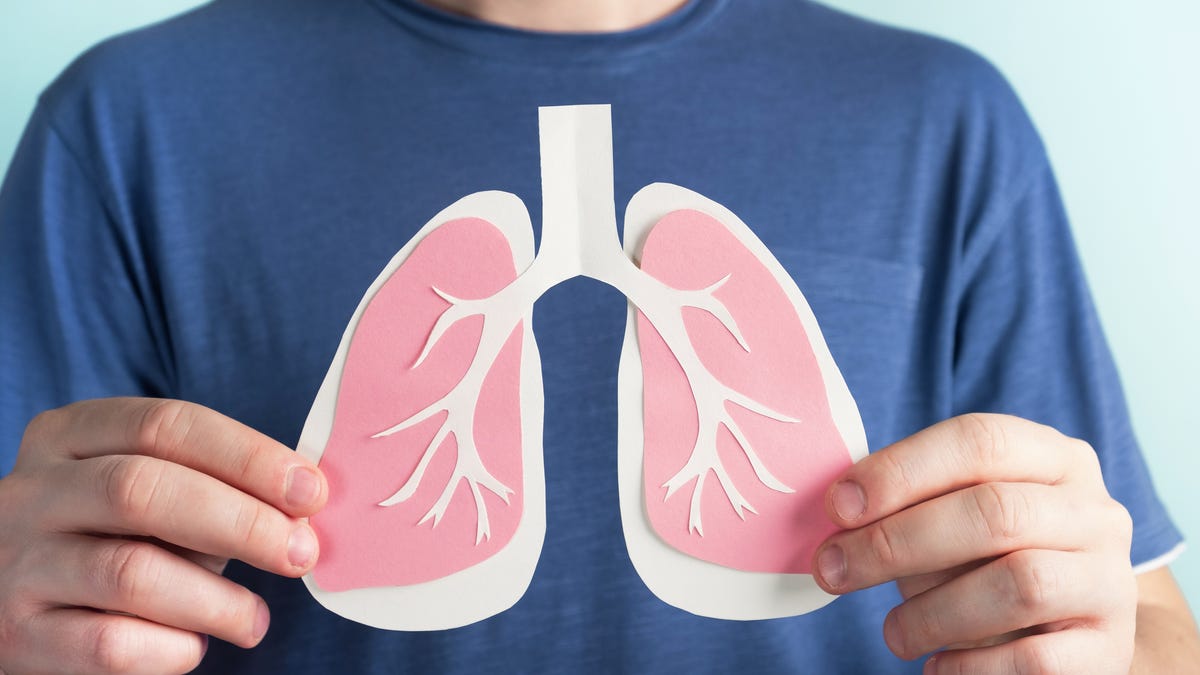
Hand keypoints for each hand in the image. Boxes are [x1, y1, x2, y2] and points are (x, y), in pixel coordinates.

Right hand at [0, 398, 327, 674]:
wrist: (13, 603)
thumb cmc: (110, 536)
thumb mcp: (147, 492)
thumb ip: (210, 488)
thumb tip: (301, 510)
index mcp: (69, 436)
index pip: (166, 425)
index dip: (247, 456)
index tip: (310, 491)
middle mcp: (31, 493)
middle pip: (143, 490)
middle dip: (240, 523)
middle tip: (301, 553)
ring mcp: (16, 565)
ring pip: (129, 573)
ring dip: (215, 601)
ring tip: (255, 620)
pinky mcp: (16, 637)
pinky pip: (109, 645)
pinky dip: (172, 649)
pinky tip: (194, 647)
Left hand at [812, 414, 1136, 673]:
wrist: (1077, 627)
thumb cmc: (992, 556)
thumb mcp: (958, 511)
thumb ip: (910, 502)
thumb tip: (838, 513)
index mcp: (1052, 457)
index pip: (979, 441)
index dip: (901, 470)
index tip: (838, 507)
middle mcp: (1093, 511)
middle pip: (994, 512)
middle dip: (896, 542)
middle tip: (835, 570)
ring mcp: (1110, 580)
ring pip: (1019, 584)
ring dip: (933, 611)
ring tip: (893, 632)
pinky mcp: (1110, 646)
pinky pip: (1035, 659)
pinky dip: (972, 666)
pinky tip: (936, 665)